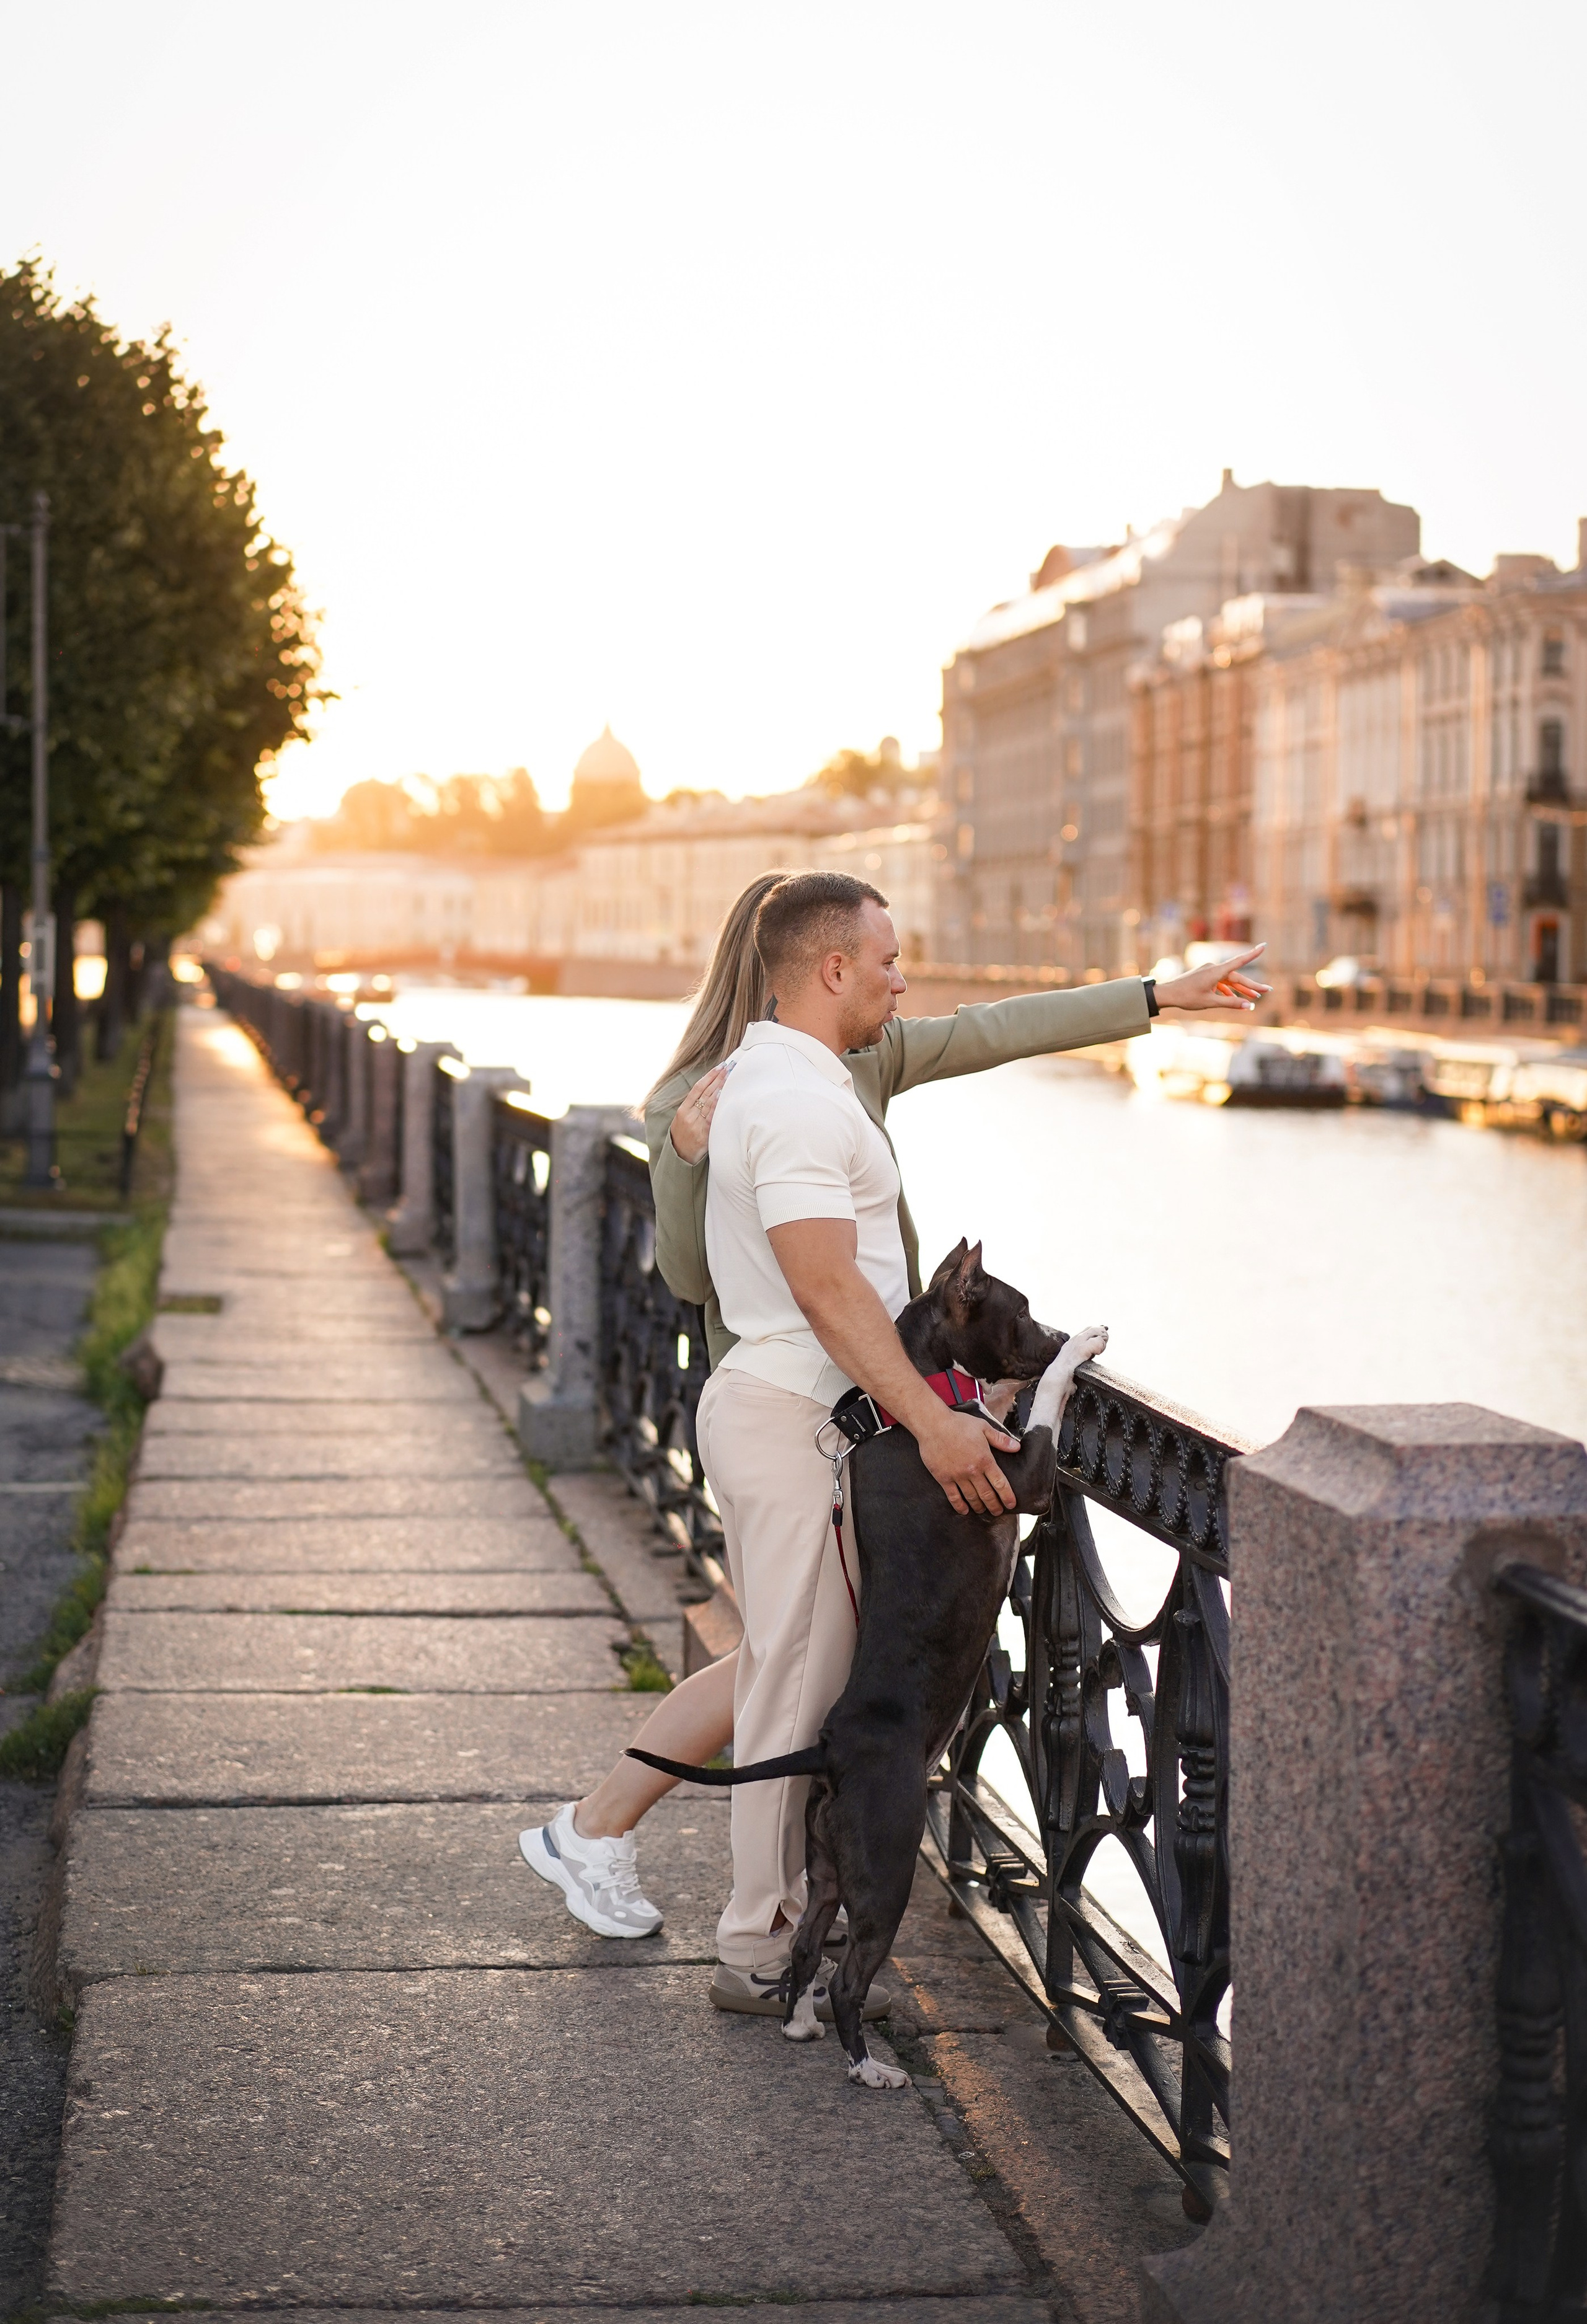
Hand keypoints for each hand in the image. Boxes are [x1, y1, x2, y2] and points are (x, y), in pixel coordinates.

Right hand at [669, 1063, 729, 1161]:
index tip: (719, 1067)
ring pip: (709, 1102)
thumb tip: (710, 1091)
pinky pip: (712, 1117)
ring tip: (729, 1076)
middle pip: (705, 1093)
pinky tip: (723, 1095)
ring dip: (720, 1087)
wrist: (680, 1157)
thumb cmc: (684, 1136)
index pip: (697, 1089)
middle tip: (729, 1067)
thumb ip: (694, 1107)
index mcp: (683, 1110)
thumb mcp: (683, 1120)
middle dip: (718, 1079)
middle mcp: (689, 1115)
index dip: (709, 1077)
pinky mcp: (703, 1134)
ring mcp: (696, 1125)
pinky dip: (717, 1105)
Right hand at [916, 1406, 1019, 1517]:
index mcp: (984, 1459)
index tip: (1011, 1504)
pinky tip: (964, 1510)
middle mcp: (972, 1471)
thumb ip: (1000, 1440)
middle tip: (998, 1512)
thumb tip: (1017, 1448)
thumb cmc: (958, 1423)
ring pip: (971, 1498)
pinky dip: (959, 1506)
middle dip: (994, 1506)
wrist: (933, 1424)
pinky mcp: (943, 1478)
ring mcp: (957, 1476)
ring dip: (979, 1507)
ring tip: (982, 1511)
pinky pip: (953, 1497)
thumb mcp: (983, 1427)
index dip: (1007, 1496)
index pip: (1000, 1483)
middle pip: (987, 1494)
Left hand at [1153, 945, 1269, 1013]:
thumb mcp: (1210, 1002)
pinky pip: (1220, 982)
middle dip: (1252, 985)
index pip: (1239, 961)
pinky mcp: (1205, 976)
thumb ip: (1230, 1003)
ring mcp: (1209, 971)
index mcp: (1216, 972)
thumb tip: (1248, 1006)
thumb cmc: (1187, 997)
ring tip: (1255, 997)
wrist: (1167, 993)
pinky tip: (1235, 997)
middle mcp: (1214, 968)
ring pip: (1229, 980)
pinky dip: (1228, 989)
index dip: (1253, 954)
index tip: (1264, 945)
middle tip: (1267, 991)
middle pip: (1237, 976)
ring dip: (1241, 989)